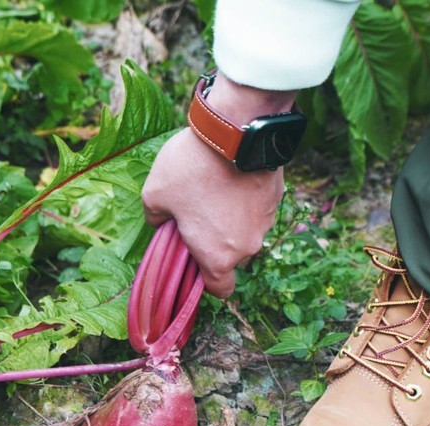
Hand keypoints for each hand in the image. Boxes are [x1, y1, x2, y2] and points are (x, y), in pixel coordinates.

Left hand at [142, 74, 295, 297]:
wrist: (234, 132)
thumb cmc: (191, 169)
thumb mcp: (154, 195)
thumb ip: (156, 219)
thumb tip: (161, 223)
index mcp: (217, 257)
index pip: (221, 290)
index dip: (206, 282)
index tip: (194, 263)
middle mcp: (247, 247)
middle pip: (232, 257)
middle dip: (216, 242)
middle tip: (196, 215)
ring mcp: (265, 223)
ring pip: (246, 231)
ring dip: (231, 219)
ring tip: (214, 189)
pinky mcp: (275, 199)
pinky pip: (256, 209)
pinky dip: (244, 200)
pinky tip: (230, 176)